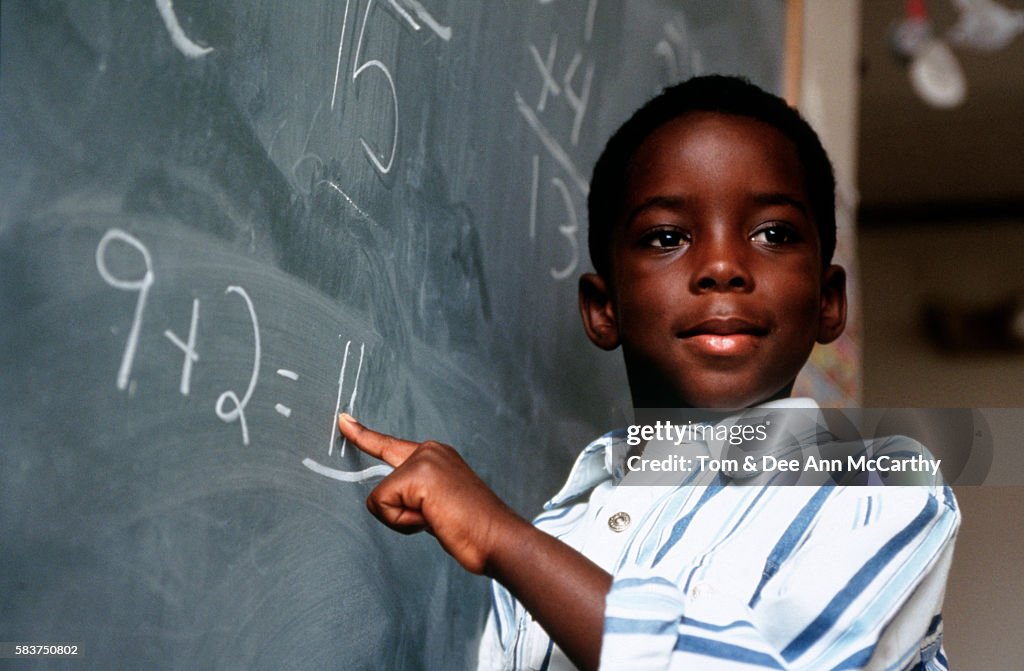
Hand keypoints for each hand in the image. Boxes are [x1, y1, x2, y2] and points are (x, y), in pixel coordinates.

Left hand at [337, 413, 527, 574]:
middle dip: (399, 512)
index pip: (390, 446)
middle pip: (383, 486)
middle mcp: (430, 451)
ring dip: (404, 520)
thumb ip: (417, 497)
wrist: (497, 538)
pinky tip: (433, 520)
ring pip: (382, 498)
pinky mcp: (417, 474)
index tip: (343, 420)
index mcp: (436, 456)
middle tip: (435, 518)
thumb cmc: (474, 529)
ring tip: (439, 520)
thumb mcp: (439, 506)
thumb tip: (395, 504)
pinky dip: (403, 522)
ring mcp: (424, 460)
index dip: (363, 435)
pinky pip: (384, 505)